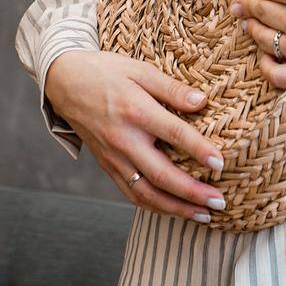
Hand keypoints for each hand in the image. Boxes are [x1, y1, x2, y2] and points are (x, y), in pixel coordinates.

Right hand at [44, 50, 228, 221]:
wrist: (64, 82)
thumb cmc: (106, 72)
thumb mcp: (141, 70)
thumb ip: (172, 88)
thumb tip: (201, 101)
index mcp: (136, 111)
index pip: (175, 135)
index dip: (200, 150)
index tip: (221, 163)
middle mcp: (124, 140)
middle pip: (162, 175)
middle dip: (193, 193)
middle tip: (219, 203)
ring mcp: (114, 157)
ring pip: (146, 193)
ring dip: (176, 208)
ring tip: (202, 216)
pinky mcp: (107, 166)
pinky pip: (131, 193)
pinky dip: (153, 206)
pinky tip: (173, 210)